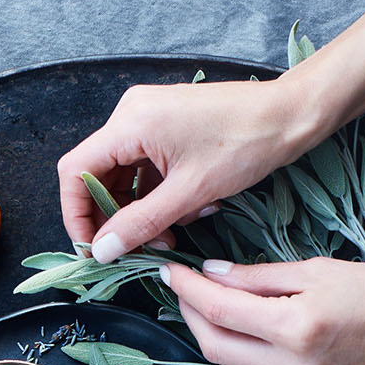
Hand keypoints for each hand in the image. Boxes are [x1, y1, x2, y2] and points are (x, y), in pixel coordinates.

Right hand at [57, 77, 307, 262]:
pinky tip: (185, 213)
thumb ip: (140, 223)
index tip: (94, 249)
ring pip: (124, 177)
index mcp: (130, 122)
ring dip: (140, 212)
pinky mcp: (167, 127)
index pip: (76, 172)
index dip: (77, 215)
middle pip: (97, 176)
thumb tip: (102, 250)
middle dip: (115, 218)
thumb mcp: (189, 194)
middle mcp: (132, 114)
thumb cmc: (244, 145)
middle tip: (138, 250)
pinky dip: (157, 197)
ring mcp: (149, 118)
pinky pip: (146, 169)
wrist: (289, 116)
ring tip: (171, 236)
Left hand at [158, 257, 364, 364]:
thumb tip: (209, 276)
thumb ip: (256, 277)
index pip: (220, 310)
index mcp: (298, 327)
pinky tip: (272, 349)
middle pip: (217, 349)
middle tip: (191, 294)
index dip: (188, 291)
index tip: (171, 274)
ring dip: (227, 344)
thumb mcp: (316, 270)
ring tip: (241, 318)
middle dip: (196, 318)